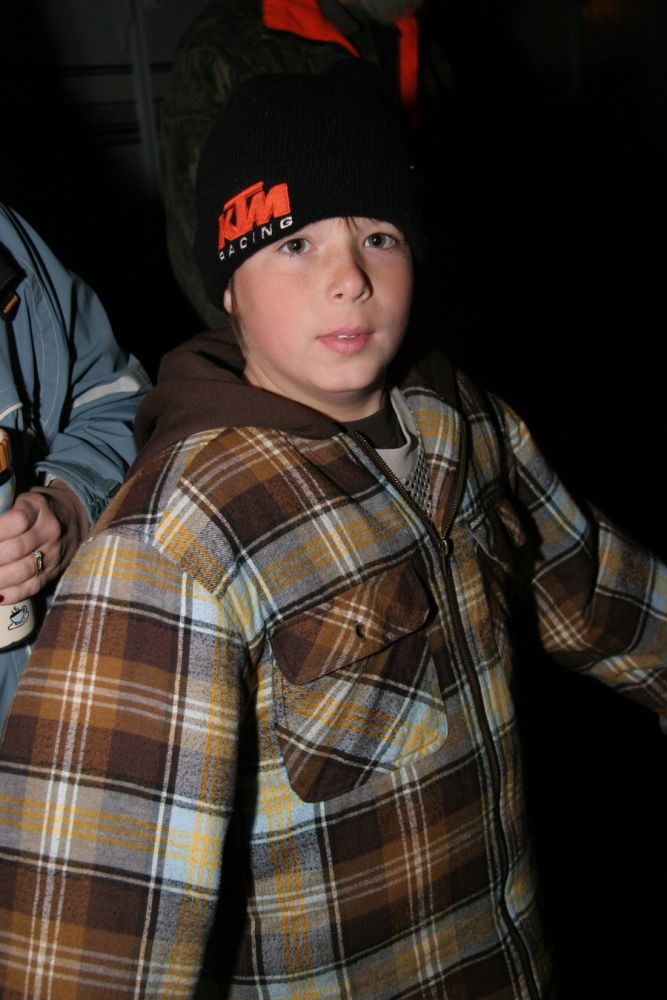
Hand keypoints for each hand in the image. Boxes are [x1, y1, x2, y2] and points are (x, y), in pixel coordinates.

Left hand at [0, 481, 89, 604]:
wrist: (72, 517)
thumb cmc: (35, 507)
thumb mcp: (19, 498)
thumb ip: (1, 508)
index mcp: (37, 507)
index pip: (16, 521)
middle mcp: (49, 531)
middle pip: (15, 550)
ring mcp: (53, 554)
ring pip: (22, 572)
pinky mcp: (53, 572)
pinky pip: (32, 587)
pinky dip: (11, 594)